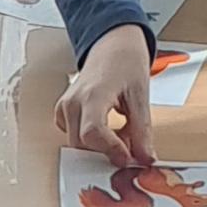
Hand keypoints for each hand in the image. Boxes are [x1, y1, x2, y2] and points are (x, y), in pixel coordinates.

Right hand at [55, 24, 154, 167]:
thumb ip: (142, 130)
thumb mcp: (140, 96)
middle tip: (130, 149)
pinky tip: (108, 130)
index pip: (92, 133)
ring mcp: (64, 108)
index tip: (128, 160)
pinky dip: (92, 142)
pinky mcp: (62, 113)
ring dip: (100, 148)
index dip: (110, 150)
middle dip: (106, 152)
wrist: (113, 46)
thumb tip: (144, 158)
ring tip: (121, 135)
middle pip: (83, 144)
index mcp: (92, 94)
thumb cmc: (125, 63)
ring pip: (77, 144)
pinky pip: (74, 138)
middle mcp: (72, 102)